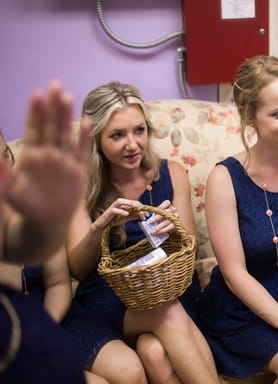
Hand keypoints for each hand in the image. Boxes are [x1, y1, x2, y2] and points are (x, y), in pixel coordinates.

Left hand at [6, 81, 90, 224]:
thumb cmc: (25, 205)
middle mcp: (48, 154)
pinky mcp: (77, 170)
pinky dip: (84, 137)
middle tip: (55, 84)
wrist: (46, 222)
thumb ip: (3, 173)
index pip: (33, 129)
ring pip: (65, 134)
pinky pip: (81, 151)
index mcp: (30, 155)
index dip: (35, 112)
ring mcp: (63, 160)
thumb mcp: (9, 190)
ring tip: (67, 97)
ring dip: (66, 116)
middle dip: (53, 106)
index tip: (36, 94)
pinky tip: (86, 122)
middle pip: (51, 125)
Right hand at [91, 198, 144, 231]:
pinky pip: (114, 209)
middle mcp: (118, 204)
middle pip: (128, 201)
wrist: (102, 227)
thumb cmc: (113, 220)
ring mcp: (113, 207)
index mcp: (123, 205)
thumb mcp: (126, 218)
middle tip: (144, 212)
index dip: (141, 206)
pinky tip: (126, 214)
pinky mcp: (108, 212)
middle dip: (137, 205)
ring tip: (136, 208)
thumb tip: (143, 215)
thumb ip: (134, 216)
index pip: (133, 202)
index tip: (147, 213)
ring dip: (128, 204)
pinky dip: (121, 211)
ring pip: (120, 201)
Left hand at [148, 200, 177, 234]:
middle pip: (167, 212)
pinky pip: (171, 227)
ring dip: (160, 226)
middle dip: (158, 217)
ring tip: (153, 231)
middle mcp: (174, 210)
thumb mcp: (158, 214)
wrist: (168, 224)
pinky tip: (159, 232)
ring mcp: (176, 217)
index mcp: (169, 205)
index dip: (161, 207)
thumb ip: (154, 214)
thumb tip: (148, 219)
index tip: (154, 213)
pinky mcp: (177, 224)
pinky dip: (164, 230)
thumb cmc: (161, 217)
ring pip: (168, 221)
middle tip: (151, 222)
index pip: (167, 203)